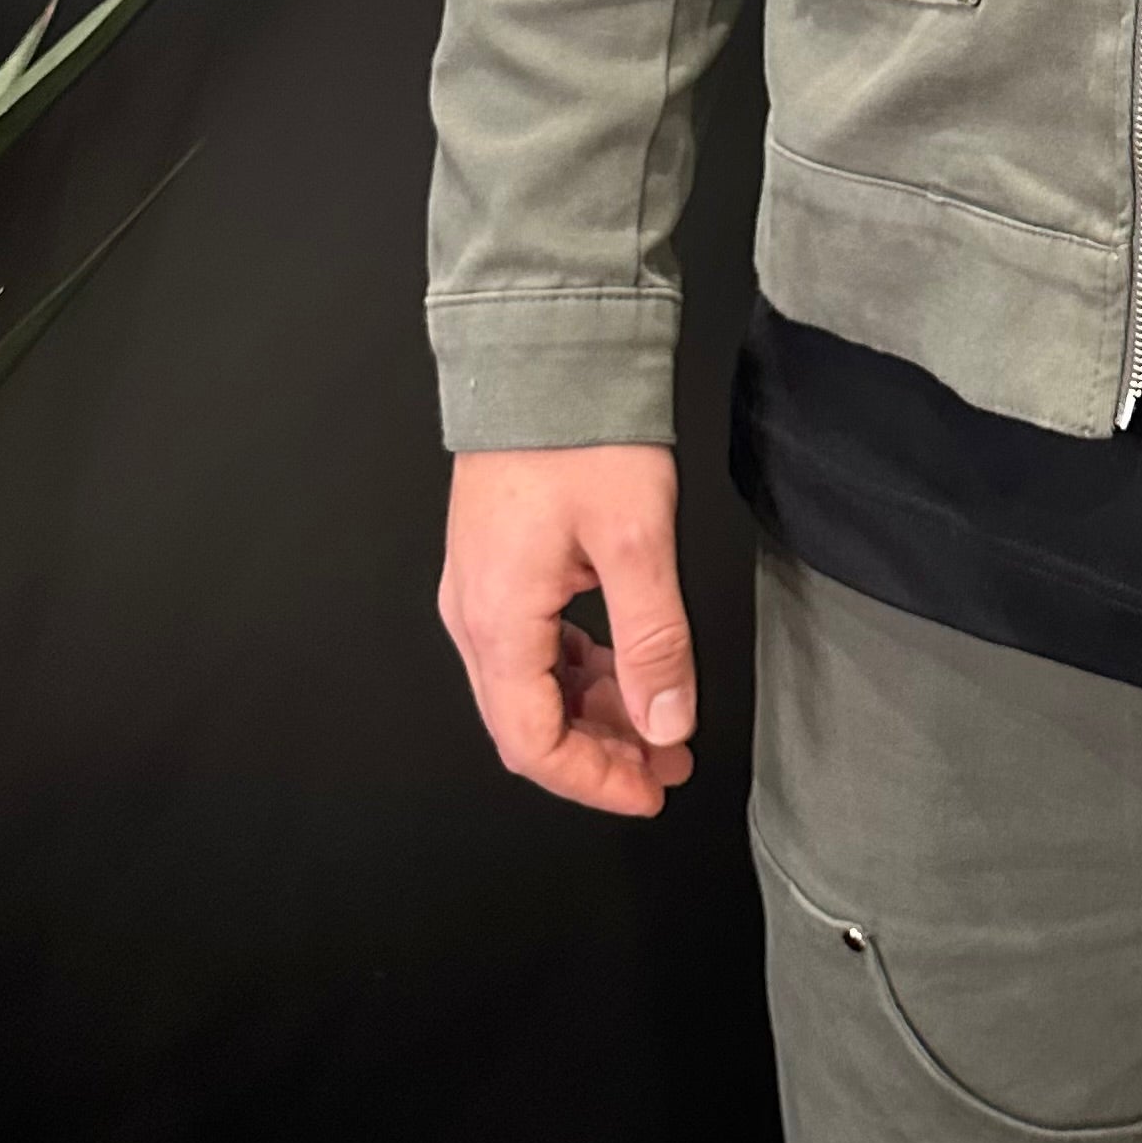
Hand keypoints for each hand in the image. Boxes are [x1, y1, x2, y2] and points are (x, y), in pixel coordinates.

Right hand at [440, 444, 697, 816]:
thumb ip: (653, 640)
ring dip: (593, 712)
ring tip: (658, 719)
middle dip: (600, 753)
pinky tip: (622, 667)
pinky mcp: (496, 565)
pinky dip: (578, 669)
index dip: (595, 781)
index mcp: (497, 619)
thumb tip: (665, 721)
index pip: (535, 743)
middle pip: (528, 723)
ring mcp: (479, 589)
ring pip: (530, 686)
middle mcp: (473, 613)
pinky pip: (530, 645)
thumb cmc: (580, 431)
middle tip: (668, 761)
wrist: (544, 353)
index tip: (652, 789)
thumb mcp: (636, 540)